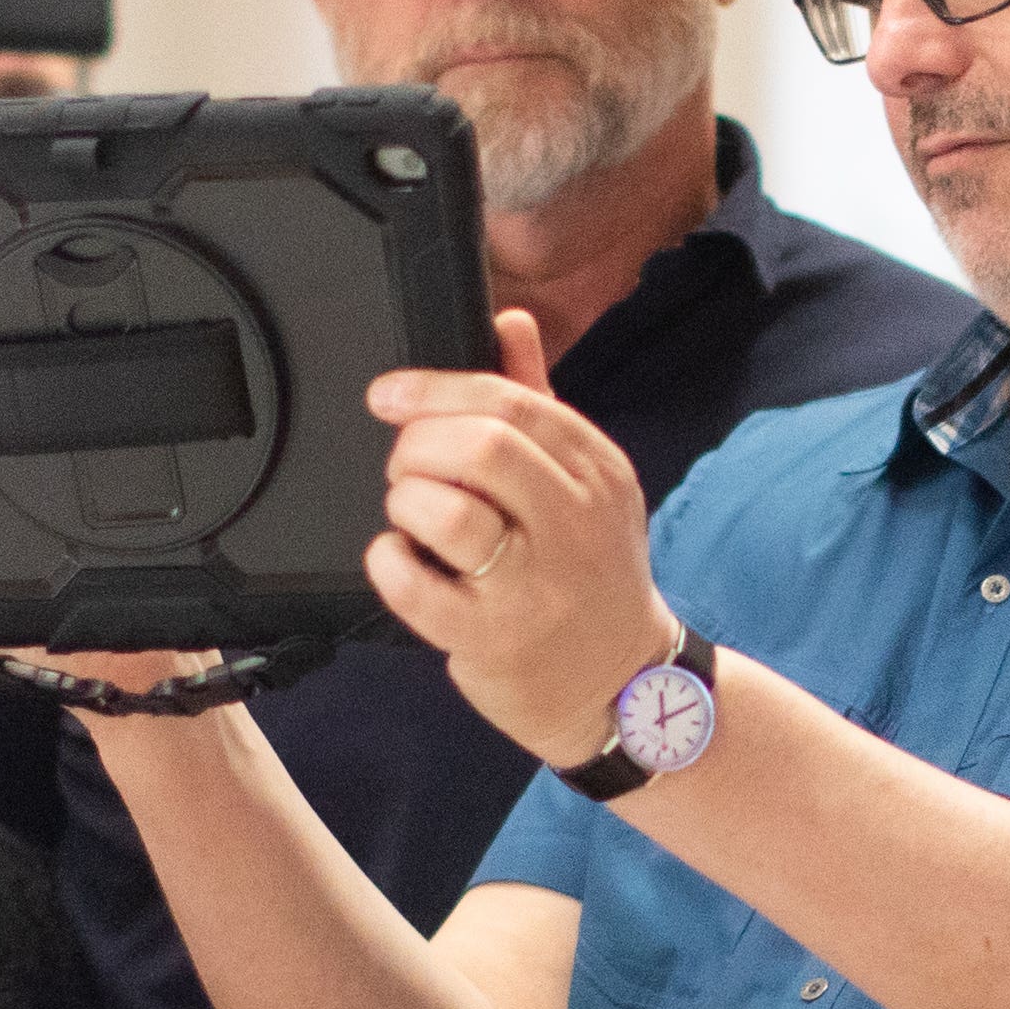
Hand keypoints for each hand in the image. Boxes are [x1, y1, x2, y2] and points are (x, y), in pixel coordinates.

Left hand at [367, 310, 674, 767]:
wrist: (621, 687)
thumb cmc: (589, 577)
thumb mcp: (586, 484)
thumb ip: (540, 401)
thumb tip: (509, 321)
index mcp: (598, 471)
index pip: (510, 402)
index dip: (435, 388)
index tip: (390, 395)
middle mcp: (576, 523)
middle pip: (479, 447)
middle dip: (418, 446)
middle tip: (408, 468)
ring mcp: (537, 584)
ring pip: (446, 511)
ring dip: (407, 502)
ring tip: (413, 517)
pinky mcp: (493, 638)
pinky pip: (412, 584)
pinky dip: (388, 561)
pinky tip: (401, 561)